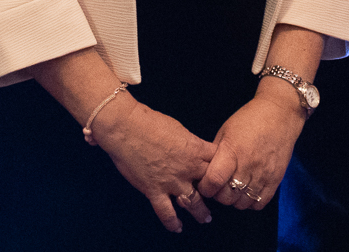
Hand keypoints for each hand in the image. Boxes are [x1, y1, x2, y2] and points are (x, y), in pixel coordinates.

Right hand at [89, 97, 217, 231]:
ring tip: (205, 217)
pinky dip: (172, 222)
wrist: (125, 127)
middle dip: (217, 192)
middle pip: (211, 185)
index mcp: (195, 149)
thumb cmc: (148, 121)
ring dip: (201, 212)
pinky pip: (167, 212)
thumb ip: (189, 143)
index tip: (223, 172)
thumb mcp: (178, 128)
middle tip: (219, 198)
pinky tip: (177, 227)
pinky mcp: (154, 190)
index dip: (223, 168)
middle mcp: (187, 168)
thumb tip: (192, 149)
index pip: (219, 162)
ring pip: (194, 203)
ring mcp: (171, 182)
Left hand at [198, 88, 307, 209]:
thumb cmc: (249, 119)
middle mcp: (248, 166)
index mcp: (232, 151)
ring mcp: (263, 175)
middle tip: (218, 186)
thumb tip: (205, 171)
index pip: (214, 180)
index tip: (204, 184)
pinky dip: (250, 202)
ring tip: (233, 188)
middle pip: (227, 196)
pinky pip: (259, 203)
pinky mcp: (276, 180)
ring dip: (234, 200)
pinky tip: (247, 191)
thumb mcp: (225, 130)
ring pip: (242, 203)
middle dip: (218, 195)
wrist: (280, 114)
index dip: (205, 188)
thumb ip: (216, 153)